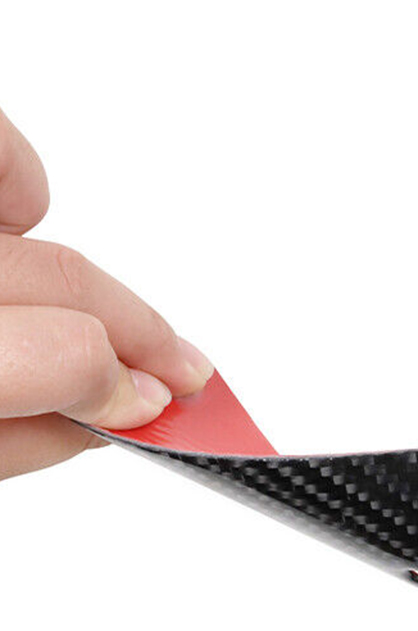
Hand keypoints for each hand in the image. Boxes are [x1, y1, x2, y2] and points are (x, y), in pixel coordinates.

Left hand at [0, 106, 211, 479]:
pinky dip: (15, 178)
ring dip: (83, 268)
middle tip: (178, 372)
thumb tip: (115, 417)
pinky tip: (24, 223)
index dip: (127, 391)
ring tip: (103, 314)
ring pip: (25, 204)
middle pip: (67, 283)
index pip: (69, 356)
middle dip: (138, 336)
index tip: (153, 408)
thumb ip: (26, 443)